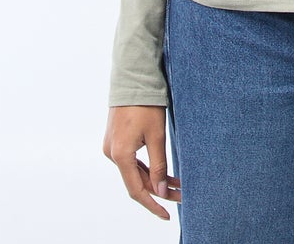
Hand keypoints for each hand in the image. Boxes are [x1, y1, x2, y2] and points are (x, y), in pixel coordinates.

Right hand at [103, 105, 181, 219]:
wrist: (132, 78)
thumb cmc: (145, 105)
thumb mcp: (156, 136)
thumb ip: (158, 165)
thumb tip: (162, 191)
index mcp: (120, 155)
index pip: (137, 190)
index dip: (153, 204)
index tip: (167, 214)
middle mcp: (112, 153)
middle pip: (136, 181)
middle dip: (159, 189)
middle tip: (182, 194)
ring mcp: (112, 146)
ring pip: (135, 171)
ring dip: (154, 178)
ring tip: (177, 184)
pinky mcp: (116, 139)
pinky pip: (131, 160)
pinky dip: (146, 167)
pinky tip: (161, 172)